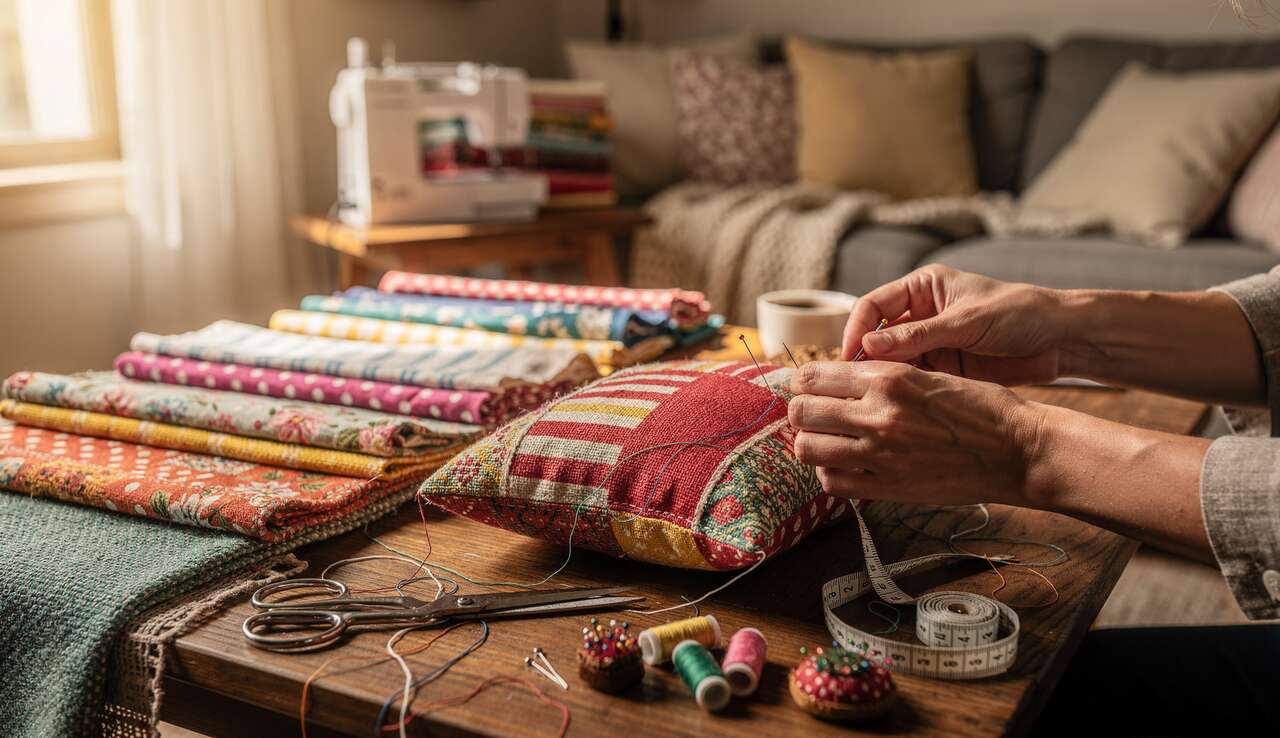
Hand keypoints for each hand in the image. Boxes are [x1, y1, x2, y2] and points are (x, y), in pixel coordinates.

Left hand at [787, 360, 1044, 505]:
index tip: (810, 388)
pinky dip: (829, 473)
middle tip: (813, 416)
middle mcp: (878, 413)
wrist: (1018, 450)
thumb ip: (881, 377)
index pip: (813, 376)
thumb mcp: (928, 374)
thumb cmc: (981, 407)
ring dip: (809, 443)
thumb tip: (838, 377)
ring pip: (807, 448)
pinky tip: (842, 465)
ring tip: (824, 440)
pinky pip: (833, 482)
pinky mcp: (890, 487)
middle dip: (801, 412)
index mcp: (888, 377)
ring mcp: (881, 454)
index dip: (804, 382)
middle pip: (801, 412)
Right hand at [841, 265, 1067, 385]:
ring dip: (880, 377)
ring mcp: (931, 343)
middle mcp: (921, 314)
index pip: (874, 305)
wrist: (1061, 340)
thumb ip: (919, 334)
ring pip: (891, 361)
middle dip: (863, 357)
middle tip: (850, 383)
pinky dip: (901, 391)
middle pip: (877, 335)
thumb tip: (869, 346)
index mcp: (923, 288)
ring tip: (868, 398)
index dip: (856, 328)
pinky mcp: (942, 369)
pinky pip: (912, 379)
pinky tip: (893, 404)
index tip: (848, 355)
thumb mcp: (966, 321)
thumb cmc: (1019, 313)